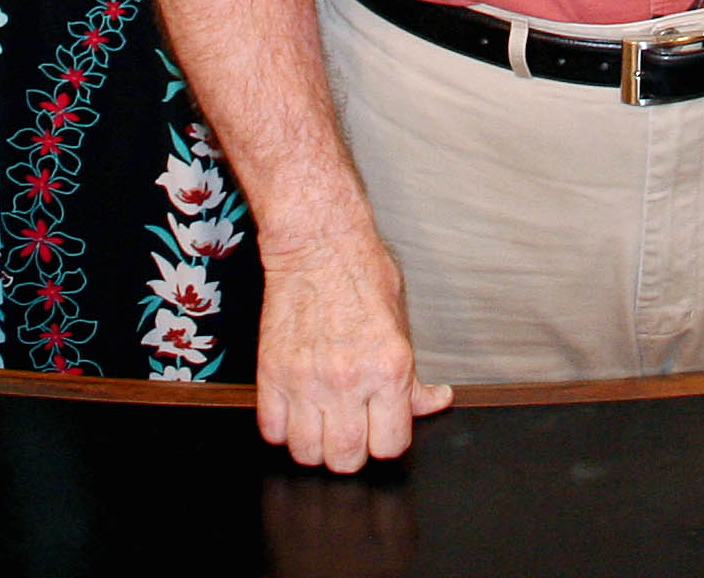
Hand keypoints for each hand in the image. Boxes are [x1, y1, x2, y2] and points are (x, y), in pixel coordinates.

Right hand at [254, 231, 450, 472]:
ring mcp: (306, 380)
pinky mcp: (272, 373)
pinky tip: (295, 411)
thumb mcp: (402, 324)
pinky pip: (272, 431)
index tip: (382, 429)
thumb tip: (431, 403)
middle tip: (351, 427)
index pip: (390, 445)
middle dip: (352, 450)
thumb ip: (414, 376)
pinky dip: (282, 429)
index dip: (387, 440)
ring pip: (307, 453)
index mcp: (389, 368)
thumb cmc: (362, 273)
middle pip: (347, 459)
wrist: (318, 242)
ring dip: (315, 444)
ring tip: (321, 422)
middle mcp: (348, 380)